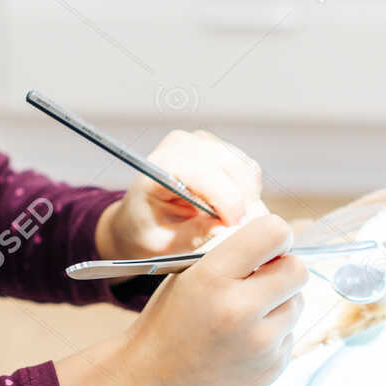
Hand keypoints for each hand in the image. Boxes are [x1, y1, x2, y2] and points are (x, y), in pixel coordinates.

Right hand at [55, 213, 307, 385]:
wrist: (151, 383)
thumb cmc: (167, 323)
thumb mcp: (187, 275)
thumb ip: (231, 255)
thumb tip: (277, 243)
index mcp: (212, 278)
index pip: (274, 233)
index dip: (276, 235)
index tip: (270, 244)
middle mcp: (240, 310)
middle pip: (298, 269)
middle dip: (283, 269)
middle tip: (263, 278)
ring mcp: (260, 344)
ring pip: (298, 303)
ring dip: (280, 303)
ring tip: (245, 316)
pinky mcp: (272, 368)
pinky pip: (290, 335)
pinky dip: (273, 334)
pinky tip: (242, 343)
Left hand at [95, 129, 262, 260]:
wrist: (136, 218)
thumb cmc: (144, 231)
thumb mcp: (162, 243)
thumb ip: (193, 235)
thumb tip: (226, 228)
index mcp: (158, 168)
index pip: (201, 172)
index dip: (226, 199)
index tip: (235, 226)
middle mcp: (179, 146)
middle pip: (229, 165)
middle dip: (243, 200)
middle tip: (242, 230)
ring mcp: (200, 142)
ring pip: (243, 166)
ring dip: (248, 196)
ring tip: (233, 221)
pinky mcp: (216, 147)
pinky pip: (246, 167)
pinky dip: (248, 190)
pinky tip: (232, 208)